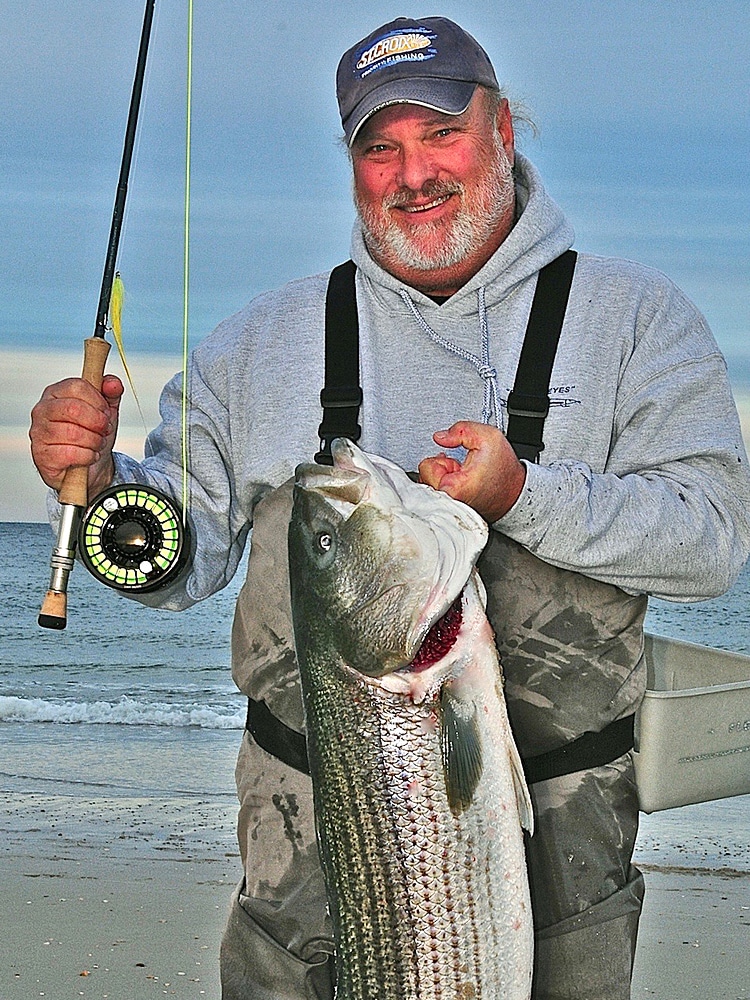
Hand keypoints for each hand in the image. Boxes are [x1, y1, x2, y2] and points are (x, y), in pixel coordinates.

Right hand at [29, 374, 123, 495]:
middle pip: (74, 408)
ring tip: (96, 444)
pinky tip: (89, 456)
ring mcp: (39, 433)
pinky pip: (70, 454)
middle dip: (98, 422)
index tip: (105, 412)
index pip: (77, 386)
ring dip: (95, 441)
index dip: (98, 401)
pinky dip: (87, 456)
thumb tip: (113, 383)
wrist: (89, 467)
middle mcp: (42, 410)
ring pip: (74, 433)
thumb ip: (110, 393)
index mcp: (56, 393)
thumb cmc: (92, 434)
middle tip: (104, 430)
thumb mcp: (105, 411)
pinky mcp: (41, 456)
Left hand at [418, 421, 526, 521]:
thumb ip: (460, 430)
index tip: (456, 462)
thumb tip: (440, 437)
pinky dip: (447, 486)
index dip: (441, 459)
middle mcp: (448, 503)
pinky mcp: (451, 512)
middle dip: (441, 469)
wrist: (516, 492)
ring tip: (462, 476)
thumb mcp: (488, 437)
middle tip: (461, 469)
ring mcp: (449, 509)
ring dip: (443, 477)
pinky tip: (462, 483)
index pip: (425, 467)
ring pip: (430, 485)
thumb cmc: (504, 471)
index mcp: (453, 488)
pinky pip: (437, 494)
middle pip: (424, 477)